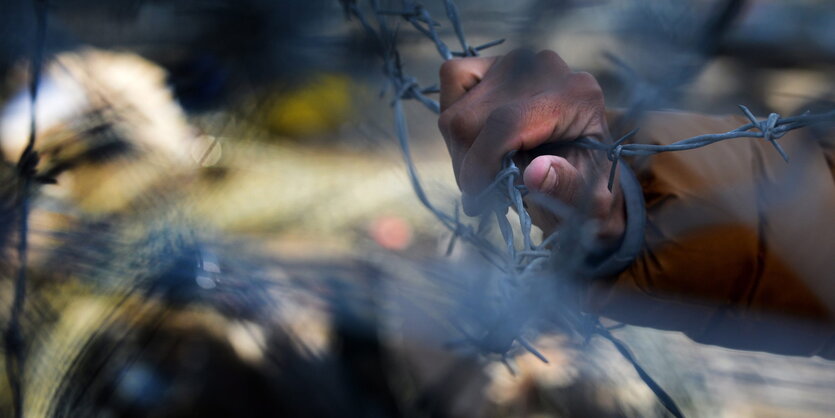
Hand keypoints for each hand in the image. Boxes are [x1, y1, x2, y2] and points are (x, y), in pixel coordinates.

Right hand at [437, 49, 623, 238]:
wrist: (584, 168)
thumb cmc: (585, 187)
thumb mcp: (588, 199)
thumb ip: (566, 188)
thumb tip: (536, 173)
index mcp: (577, 96)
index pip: (507, 122)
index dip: (482, 162)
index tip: (476, 198)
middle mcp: (546, 68)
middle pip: (472, 121)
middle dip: (471, 166)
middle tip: (489, 193)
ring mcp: (517, 61)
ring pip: (457, 110)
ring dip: (462, 152)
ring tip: (489, 171)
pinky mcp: (493, 63)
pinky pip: (454, 78)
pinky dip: (455, 116)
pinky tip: (477, 140)